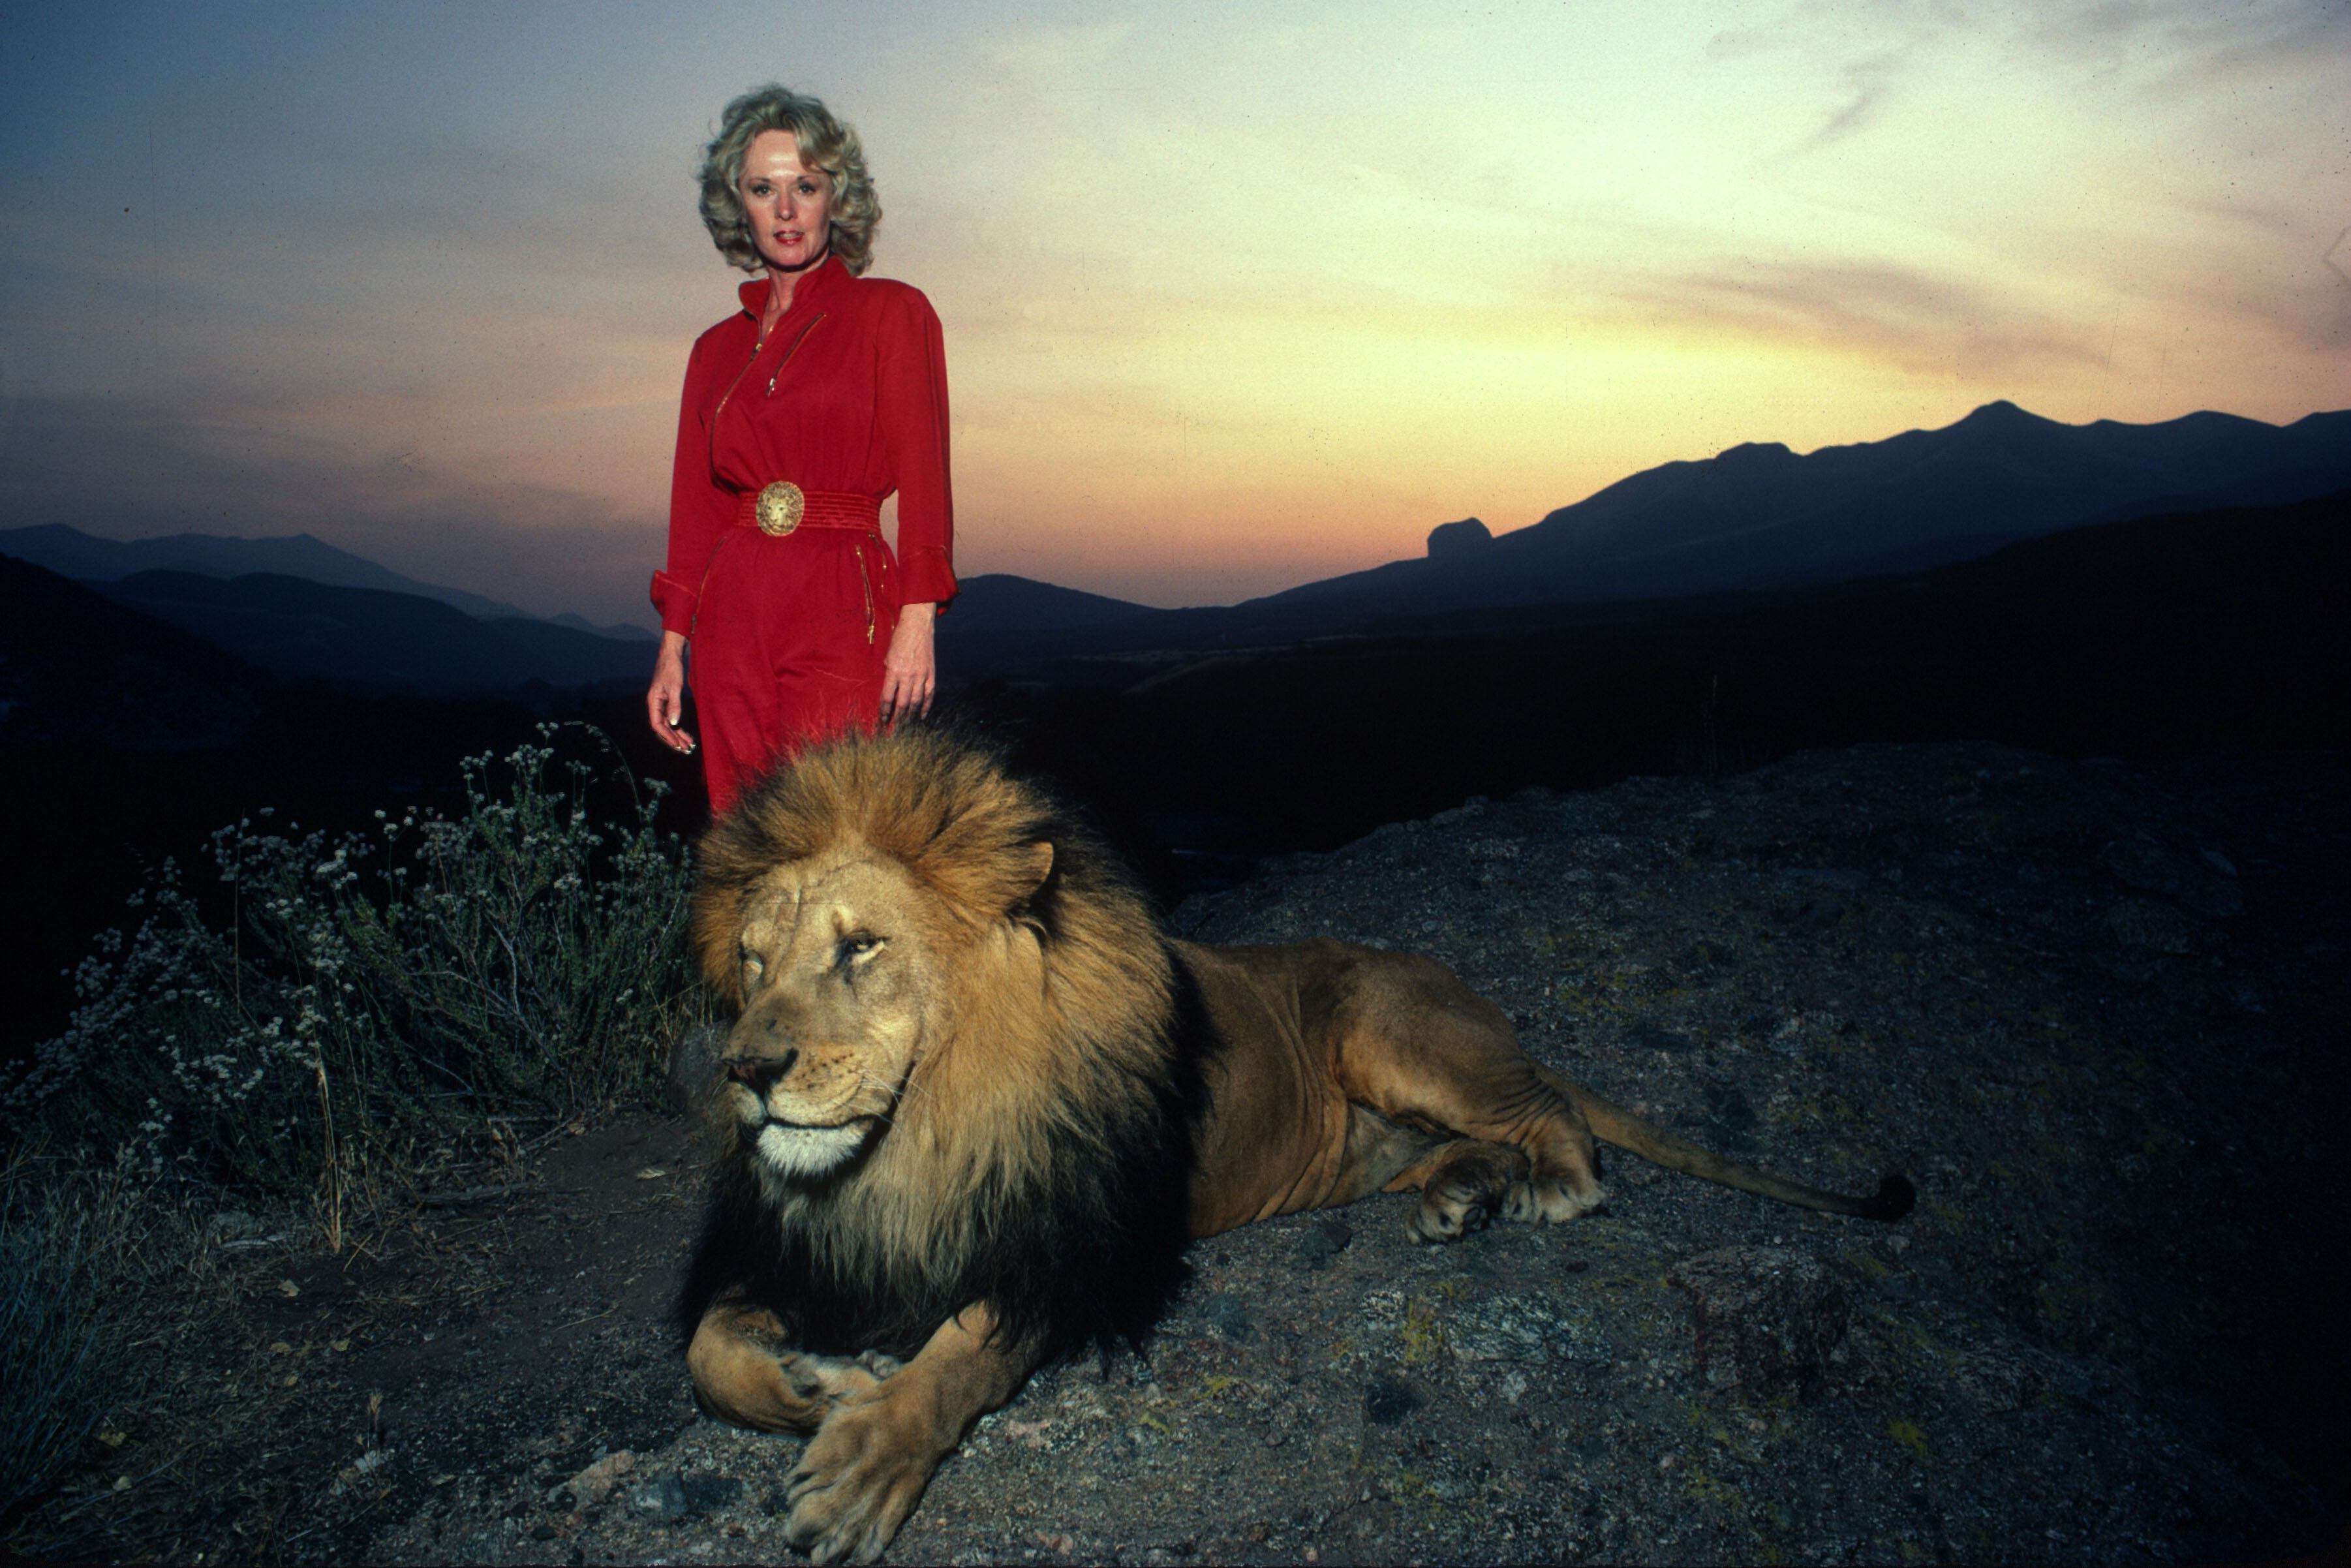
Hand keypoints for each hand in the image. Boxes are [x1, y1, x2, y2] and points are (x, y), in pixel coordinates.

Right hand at [646, 632, 695, 754]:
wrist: (671, 654)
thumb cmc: (671, 668)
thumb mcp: (674, 686)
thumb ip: (674, 705)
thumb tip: (675, 723)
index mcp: (653, 701)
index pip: (657, 724)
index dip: (667, 735)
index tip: (677, 744)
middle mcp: (655, 705)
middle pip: (663, 727)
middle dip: (674, 739)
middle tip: (686, 749)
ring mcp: (661, 704)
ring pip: (668, 724)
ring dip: (677, 735)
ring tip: (688, 745)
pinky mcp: (668, 701)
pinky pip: (672, 718)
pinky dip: (679, 727)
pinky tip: (686, 734)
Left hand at [878, 603, 935, 724]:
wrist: (918, 626)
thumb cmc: (899, 640)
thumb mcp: (888, 656)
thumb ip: (889, 675)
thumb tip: (890, 692)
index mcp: (894, 670)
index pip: (888, 697)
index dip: (884, 711)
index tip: (882, 720)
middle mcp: (908, 675)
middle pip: (902, 704)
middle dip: (897, 719)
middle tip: (893, 729)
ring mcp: (922, 675)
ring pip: (916, 702)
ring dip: (910, 716)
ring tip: (906, 726)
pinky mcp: (931, 674)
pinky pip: (929, 695)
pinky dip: (925, 707)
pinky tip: (920, 716)